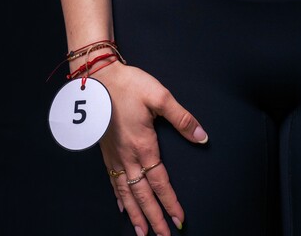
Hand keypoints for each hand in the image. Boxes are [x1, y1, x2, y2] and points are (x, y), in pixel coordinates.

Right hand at [97, 62, 208, 235]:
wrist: (99, 79)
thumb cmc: (130, 85)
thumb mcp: (160, 96)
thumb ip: (182, 118)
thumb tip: (201, 137)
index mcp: (143, 146)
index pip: (160, 182)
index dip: (170, 202)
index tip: (179, 219)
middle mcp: (128, 157)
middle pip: (143, 195)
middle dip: (154, 218)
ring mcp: (115, 156)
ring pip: (127, 193)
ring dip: (136, 214)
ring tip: (143, 233)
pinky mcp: (106, 151)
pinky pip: (113, 181)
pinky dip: (119, 197)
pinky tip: (123, 206)